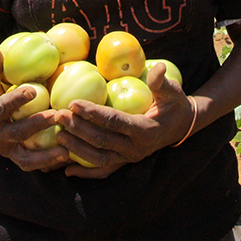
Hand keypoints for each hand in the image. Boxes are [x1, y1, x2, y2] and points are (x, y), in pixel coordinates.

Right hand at [0, 43, 67, 171]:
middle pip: (16, 133)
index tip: (33, 90)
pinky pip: (34, 165)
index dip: (16, 100)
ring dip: (45, 155)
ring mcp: (8, 150)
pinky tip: (67, 156)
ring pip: (25, 158)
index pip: (1, 109)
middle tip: (57, 115)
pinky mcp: (19, 158)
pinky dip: (49, 163)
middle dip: (36, 125)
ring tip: (65, 149)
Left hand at [54, 61, 194, 178]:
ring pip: (98, 158)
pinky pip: (103, 170)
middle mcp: (136, 149)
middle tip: (59, 115)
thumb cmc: (175, 105)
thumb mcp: (173, 91)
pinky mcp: (124, 162)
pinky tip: (67, 170)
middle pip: (101, 141)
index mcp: (145, 131)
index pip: (114, 122)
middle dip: (78, 128)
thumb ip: (161, 81)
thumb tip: (156, 68)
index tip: (73, 103)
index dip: (93, 113)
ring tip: (58, 134)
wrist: (182, 126)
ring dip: (76, 149)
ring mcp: (129, 158)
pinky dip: (85, 173)